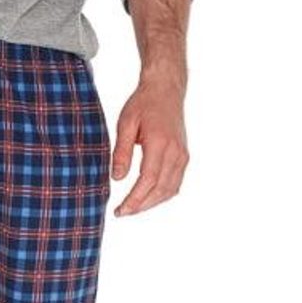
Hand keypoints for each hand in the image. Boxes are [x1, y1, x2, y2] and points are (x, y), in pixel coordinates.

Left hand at [110, 66, 188, 215]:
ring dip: (152, 203)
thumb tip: (117, 178)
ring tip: (133, 208)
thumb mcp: (126, 123)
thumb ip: (121, 152)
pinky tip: (148, 197)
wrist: (166, 90)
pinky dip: (162, 195)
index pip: (148, 180)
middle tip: (122, 213)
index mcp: (160, 143)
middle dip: (141, 206)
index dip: (134, 199)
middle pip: (160, 190)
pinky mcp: (184, 156)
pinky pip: (175, 183)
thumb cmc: (144, 103)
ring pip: (170, 190)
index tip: (120, 210)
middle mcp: (175, 152)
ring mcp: (183, 155)